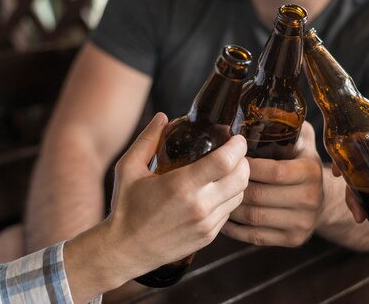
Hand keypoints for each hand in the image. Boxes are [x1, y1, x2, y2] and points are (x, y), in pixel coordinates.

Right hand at [65, 112, 249, 300]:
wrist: (124, 250)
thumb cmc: (126, 207)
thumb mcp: (128, 168)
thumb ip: (147, 140)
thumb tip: (163, 116)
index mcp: (182, 185)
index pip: (226, 161)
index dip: (238, 146)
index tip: (236, 139)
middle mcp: (199, 206)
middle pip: (242, 177)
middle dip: (243, 161)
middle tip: (235, 154)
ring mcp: (206, 224)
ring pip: (240, 195)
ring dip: (239, 180)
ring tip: (227, 171)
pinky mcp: (208, 236)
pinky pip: (230, 212)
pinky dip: (229, 198)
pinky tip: (216, 191)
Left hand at [222, 122, 323, 246]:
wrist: (322, 200)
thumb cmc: (301, 162)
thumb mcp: (301, 139)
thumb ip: (286, 123)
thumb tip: (258, 109)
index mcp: (311, 171)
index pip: (273, 171)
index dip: (246, 166)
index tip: (229, 159)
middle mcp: (311, 199)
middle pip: (259, 196)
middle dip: (233, 187)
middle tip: (215, 179)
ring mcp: (303, 223)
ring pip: (254, 217)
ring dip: (230, 207)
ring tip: (215, 196)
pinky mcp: (294, 240)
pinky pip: (256, 237)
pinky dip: (235, 229)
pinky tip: (223, 216)